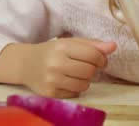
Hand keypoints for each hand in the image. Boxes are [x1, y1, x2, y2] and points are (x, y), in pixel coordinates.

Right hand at [0, 38, 115, 97]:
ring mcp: (51, 80)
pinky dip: (75, 88)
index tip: (101, 60)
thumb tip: (113, 46)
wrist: (25, 64)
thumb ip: (93, 45)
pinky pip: (74, 94)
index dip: (102, 59)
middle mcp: (55, 64)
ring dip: (86, 80)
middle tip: (89, 67)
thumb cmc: (52, 51)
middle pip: (90, 71)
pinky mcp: (49, 93)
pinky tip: (68, 81)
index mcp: (62, 47)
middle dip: (94, 70)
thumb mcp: (70, 43)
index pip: (93, 55)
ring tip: (78, 74)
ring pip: (84, 85)